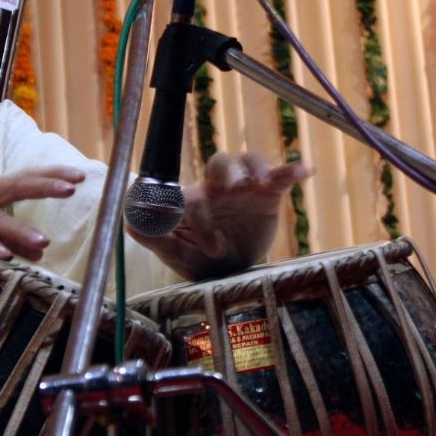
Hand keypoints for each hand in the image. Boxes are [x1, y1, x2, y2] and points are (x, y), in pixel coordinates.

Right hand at [0, 165, 86, 260]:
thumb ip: (3, 238)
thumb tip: (40, 251)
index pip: (22, 179)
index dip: (49, 177)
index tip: (78, 176)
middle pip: (12, 186)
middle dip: (44, 186)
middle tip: (73, 187)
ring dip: (17, 228)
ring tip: (42, 240)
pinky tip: (1, 254)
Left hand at [128, 152, 309, 280]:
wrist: (231, 273)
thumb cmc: (198, 260)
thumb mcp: (178, 254)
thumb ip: (156, 238)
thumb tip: (131, 224)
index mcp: (192, 200)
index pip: (194, 195)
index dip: (201, 217)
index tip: (212, 248)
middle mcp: (217, 189)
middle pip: (220, 162)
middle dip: (226, 173)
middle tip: (232, 191)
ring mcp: (243, 190)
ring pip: (247, 162)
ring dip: (254, 169)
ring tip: (260, 185)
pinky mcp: (268, 196)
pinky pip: (280, 176)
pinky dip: (291, 170)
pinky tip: (304, 171)